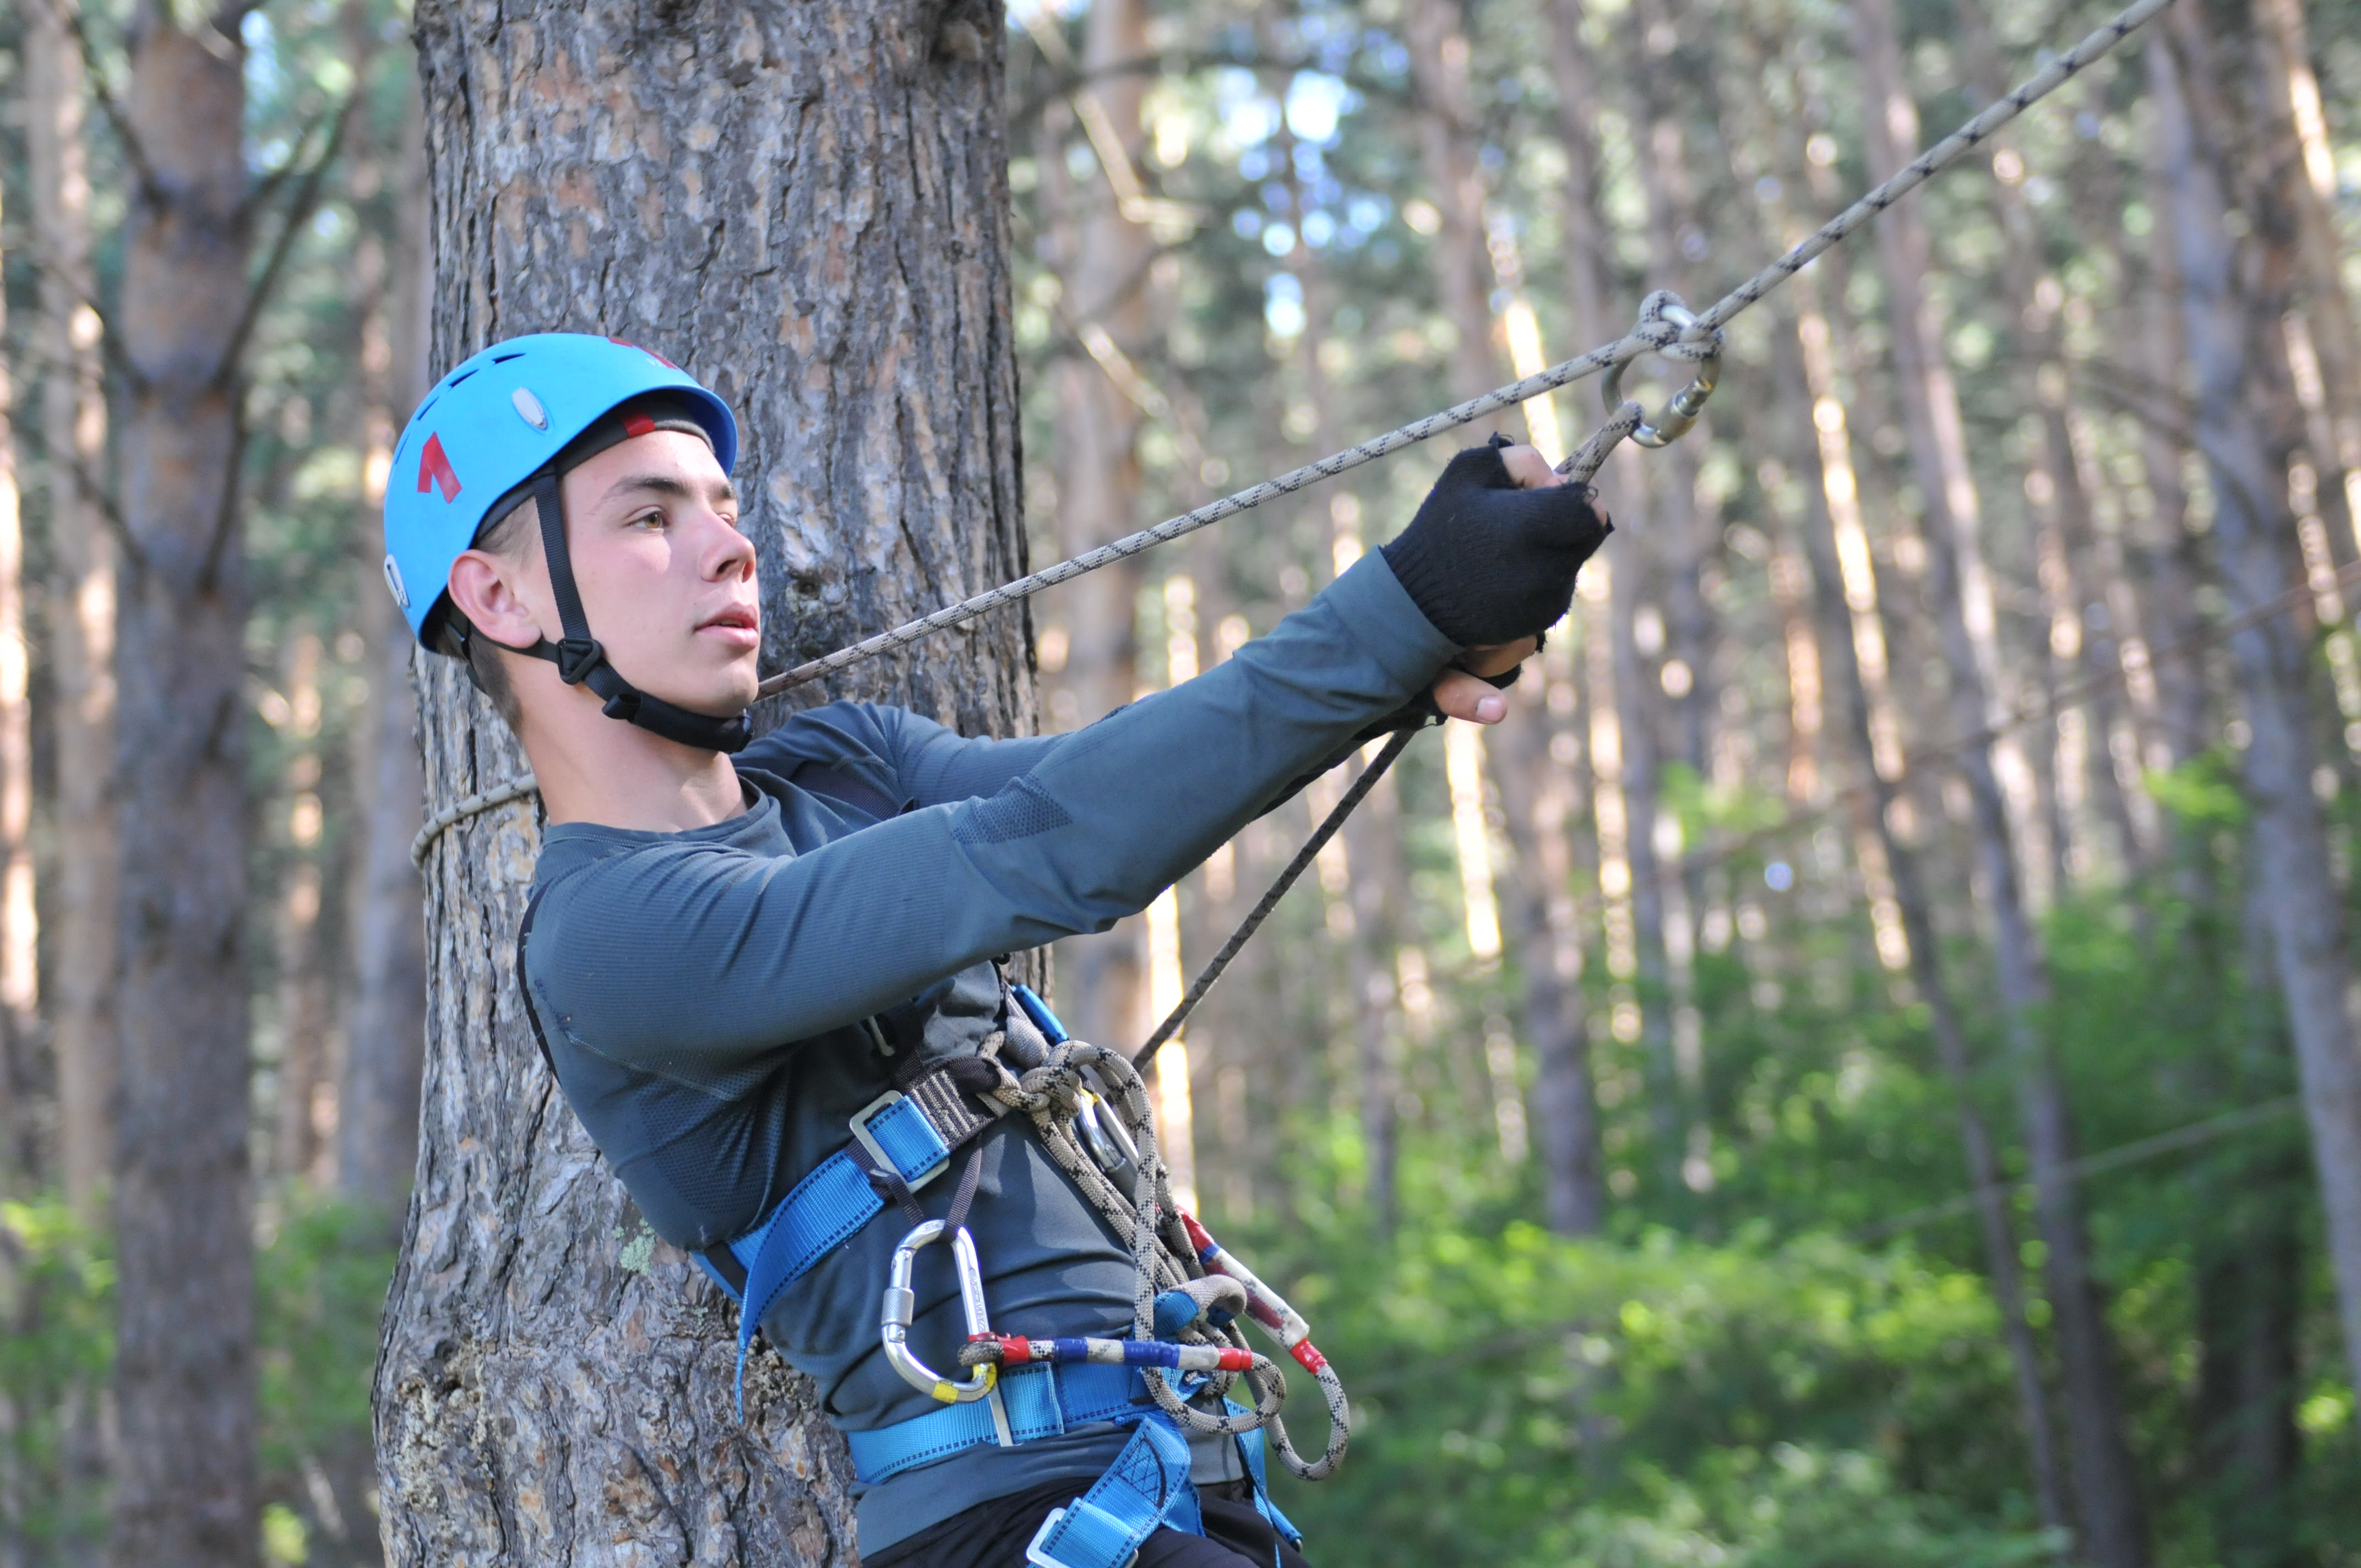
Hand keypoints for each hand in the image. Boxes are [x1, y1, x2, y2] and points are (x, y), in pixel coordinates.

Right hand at [1414, 441, 1609, 721]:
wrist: (1414, 601)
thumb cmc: (1441, 527)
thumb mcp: (1470, 471)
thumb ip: (1523, 459)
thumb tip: (1561, 480)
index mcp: (1530, 526)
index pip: (1591, 510)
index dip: (1579, 498)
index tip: (1554, 496)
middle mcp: (1545, 568)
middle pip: (1588, 535)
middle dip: (1568, 522)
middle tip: (1532, 519)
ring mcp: (1546, 599)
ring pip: (1574, 561)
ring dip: (1553, 550)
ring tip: (1508, 549)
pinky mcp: (1543, 620)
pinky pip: (1559, 587)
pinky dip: (1541, 577)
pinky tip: (1505, 574)